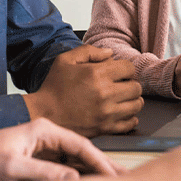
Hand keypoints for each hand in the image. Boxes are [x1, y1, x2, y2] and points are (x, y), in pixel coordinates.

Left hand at [0, 118, 123, 180]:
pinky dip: (77, 177)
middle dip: (104, 166)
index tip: (116, 178)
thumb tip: (76, 178)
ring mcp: (40, 148)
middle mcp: (45, 136)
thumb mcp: (12, 169)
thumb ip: (45, 172)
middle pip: (83, 152)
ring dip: (93, 173)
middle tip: (127, 180)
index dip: (101, 162)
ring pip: (75, 161)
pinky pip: (62, 168)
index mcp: (43, 130)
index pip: (81, 145)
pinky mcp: (34, 160)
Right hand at [25, 45, 142, 136]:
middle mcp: (105, 94)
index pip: (129, 68)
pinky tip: (121, 112)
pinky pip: (130, 123)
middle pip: (136, 87)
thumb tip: (110, 53)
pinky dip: (130, 118)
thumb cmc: (53, 87)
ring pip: (137, 105)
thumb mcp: (65, 60)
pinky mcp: (105, 128)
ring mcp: (107, 113)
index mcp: (97, 74)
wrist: (43, 113)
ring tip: (122, 98)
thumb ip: (89, 52)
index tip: (119, 72)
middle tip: (121, 85)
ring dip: (132, 100)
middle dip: (131, 83)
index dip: (126, 68)